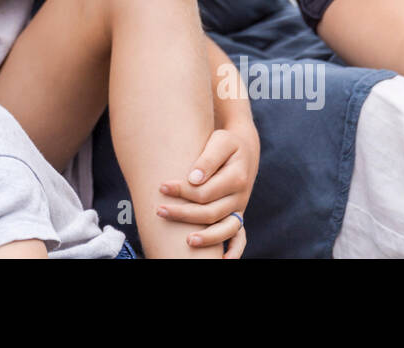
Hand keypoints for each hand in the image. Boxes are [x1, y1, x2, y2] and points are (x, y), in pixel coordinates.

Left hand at [156, 118, 258, 258]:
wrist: (244, 149)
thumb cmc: (226, 143)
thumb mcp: (220, 142)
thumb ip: (208, 159)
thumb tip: (193, 178)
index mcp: (236, 177)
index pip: (205, 191)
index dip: (182, 191)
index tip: (162, 187)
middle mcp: (240, 196)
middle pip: (211, 212)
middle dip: (183, 214)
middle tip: (159, 210)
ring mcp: (239, 208)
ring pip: (223, 229)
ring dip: (206, 238)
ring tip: (187, 241)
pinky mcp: (237, 215)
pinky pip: (240, 238)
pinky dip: (234, 251)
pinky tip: (223, 260)